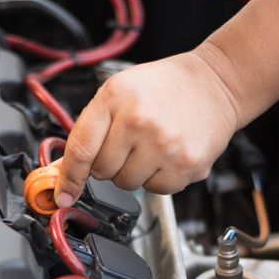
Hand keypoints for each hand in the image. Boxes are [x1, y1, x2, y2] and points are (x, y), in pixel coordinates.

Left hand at [53, 48, 240, 206]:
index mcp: (116, 97)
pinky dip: (158, 177)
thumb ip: (89, 129)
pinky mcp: (187, 164)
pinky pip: (156, 189)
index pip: (81, 149)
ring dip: (134, 172)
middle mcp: (140, 121)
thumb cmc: (164, 87)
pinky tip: (169, 154)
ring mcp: (165, 145)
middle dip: (109, 163)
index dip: (69, 177)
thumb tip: (63, 170)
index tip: (63, 195)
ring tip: (152, 145)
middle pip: (103, 171)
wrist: (216, 83)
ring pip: (128, 184)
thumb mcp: (119, 92)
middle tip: (128, 143)